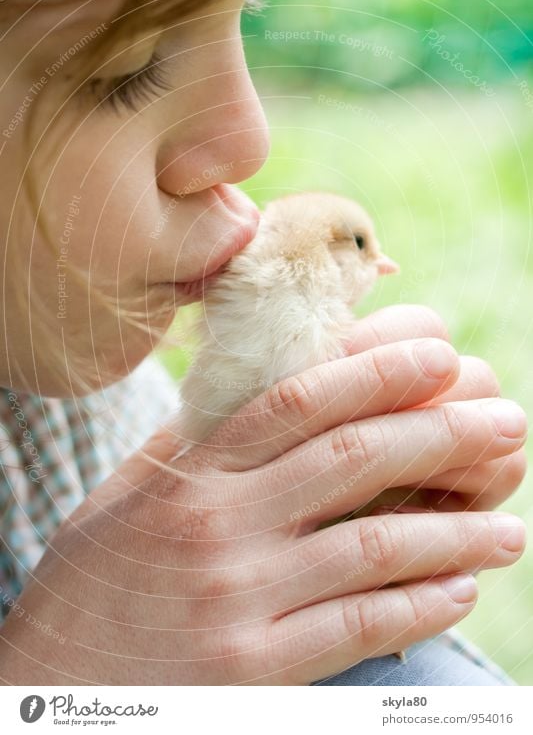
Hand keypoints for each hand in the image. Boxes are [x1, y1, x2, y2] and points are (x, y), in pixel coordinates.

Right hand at [0, 318, 525, 684]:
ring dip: (455, 532)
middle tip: (506, 422)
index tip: (440, 353)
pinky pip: (358, 627)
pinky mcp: (251, 670)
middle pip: (352, 458)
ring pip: (373, 546)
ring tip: (508, 529)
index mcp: (191, 473)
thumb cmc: (92, 584)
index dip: (378, 370)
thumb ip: (197, 449)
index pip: (298, 400)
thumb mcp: (129, 497)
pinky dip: (419, 605)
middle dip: (442, 433)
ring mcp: (238, 597)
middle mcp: (219, 525)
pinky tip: (457, 592)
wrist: (43, 690)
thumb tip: (261, 399)